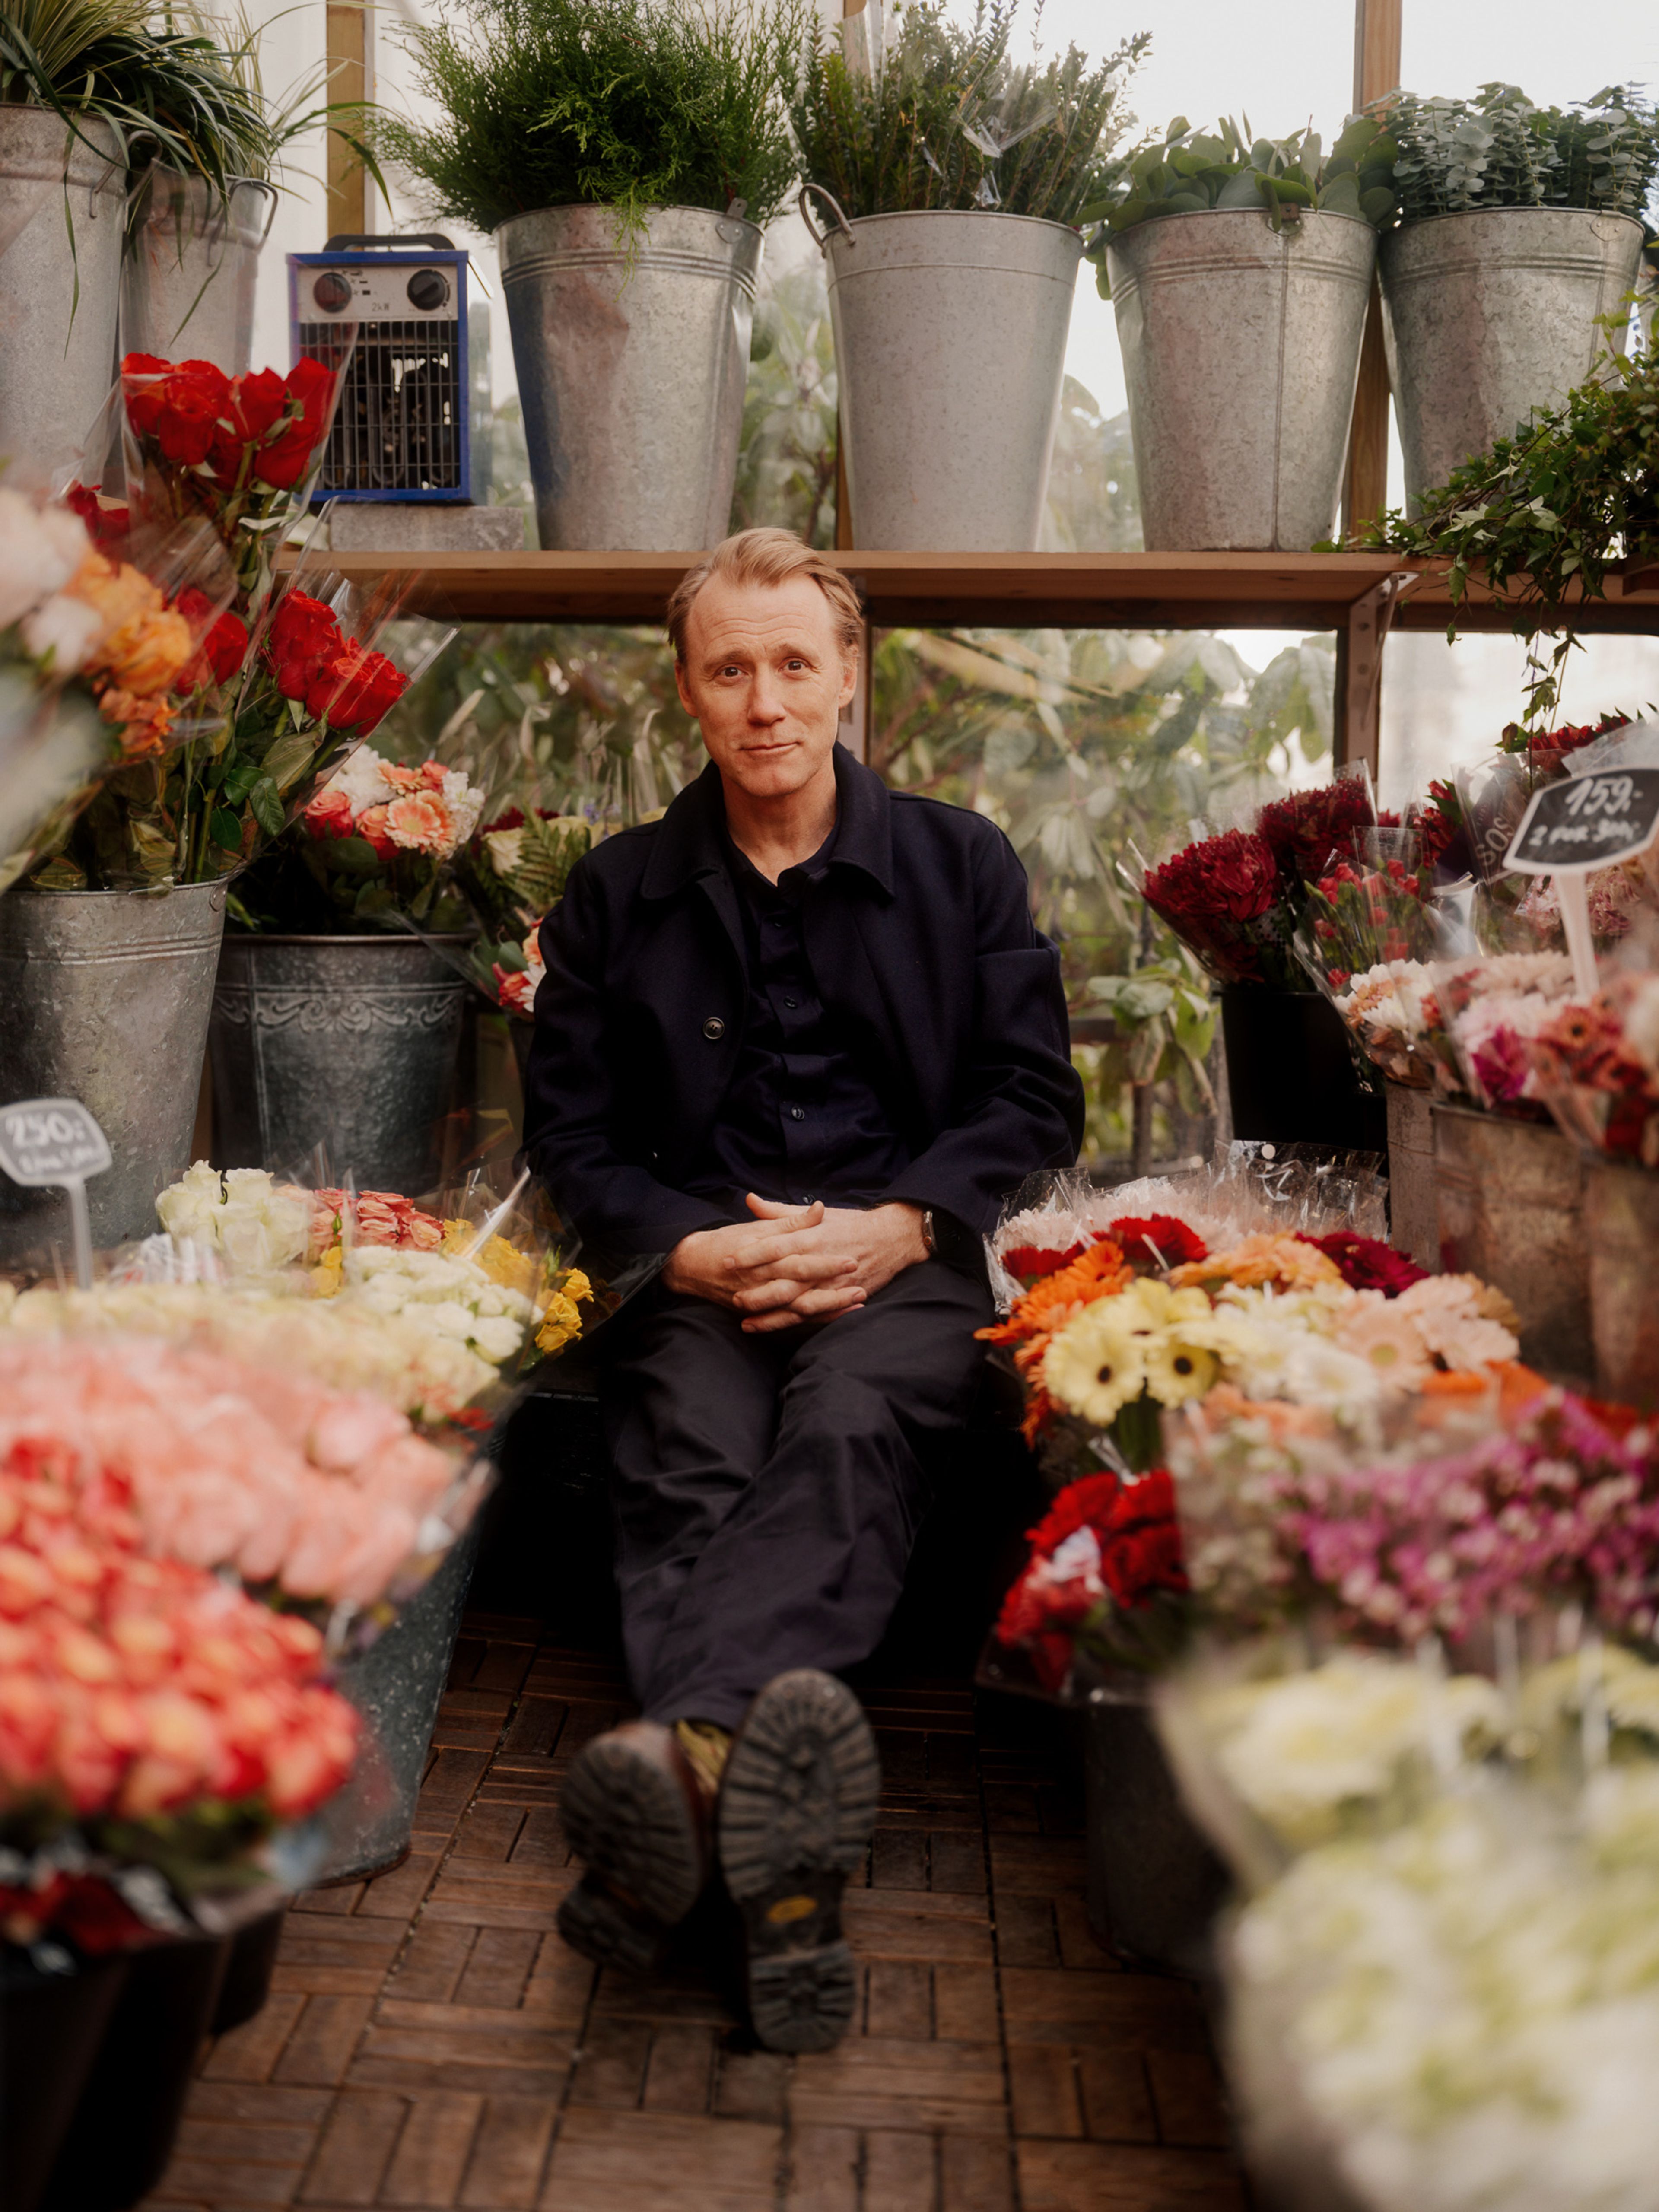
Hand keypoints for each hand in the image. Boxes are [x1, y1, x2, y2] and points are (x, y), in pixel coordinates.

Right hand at [661, 1200, 864, 1323]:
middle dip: (833, 1289)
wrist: (692, 1267)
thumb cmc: (727, 1242)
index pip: (798, 1260)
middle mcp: (763, 1281)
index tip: (850, 1258)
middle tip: (862, 1285)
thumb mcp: (757, 1228)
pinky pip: (791, 1321)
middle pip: (802, 1289)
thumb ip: (790, 1220)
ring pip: (798, 1309)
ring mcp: (761, 1300)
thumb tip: (819, 1208)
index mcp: (764, 1256)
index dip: (825, 1261)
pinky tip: (837, 1315)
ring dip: (830, 1307)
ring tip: (857, 1302)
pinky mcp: (760, 1313)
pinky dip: (814, 1320)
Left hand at [724, 1195, 927, 1333]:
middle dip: (758, 1293)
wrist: (892, 1238)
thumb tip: (750, 1201)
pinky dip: (797, 1325)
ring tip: (747, 1323)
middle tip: (733, 1298)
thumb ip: (781, 1212)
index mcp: (812, 1237)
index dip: (751, 1254)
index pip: (776, 1246)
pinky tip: (776, 1330)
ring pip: (798, 1304)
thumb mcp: (817, 1214)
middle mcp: (820, 1262)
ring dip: (772, 1315)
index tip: (727, 1260)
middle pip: (784, 1281)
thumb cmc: (850, 1224)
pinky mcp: (842, 1298)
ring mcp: (832, 1283)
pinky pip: (816, 1316)